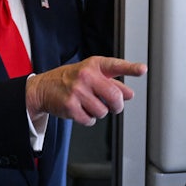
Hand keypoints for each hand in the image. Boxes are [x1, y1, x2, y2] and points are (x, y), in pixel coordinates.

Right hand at [26, 56, 146, 125]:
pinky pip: (90, 120)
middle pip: (115, 97)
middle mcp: (86, 75)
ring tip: (89, 104)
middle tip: (113, 106)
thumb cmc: (70, 79)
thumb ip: (112, 83)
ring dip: (99, 112)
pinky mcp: (70, 106)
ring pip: (103, 111)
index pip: (116, 66)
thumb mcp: (91, 75)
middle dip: (117, 106)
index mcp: (94, 65)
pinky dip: (88, 119)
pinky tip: (81, 110)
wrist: (43, 88)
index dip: (131, 68)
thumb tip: (129, 94)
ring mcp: (77, 91)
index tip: (142, 70)